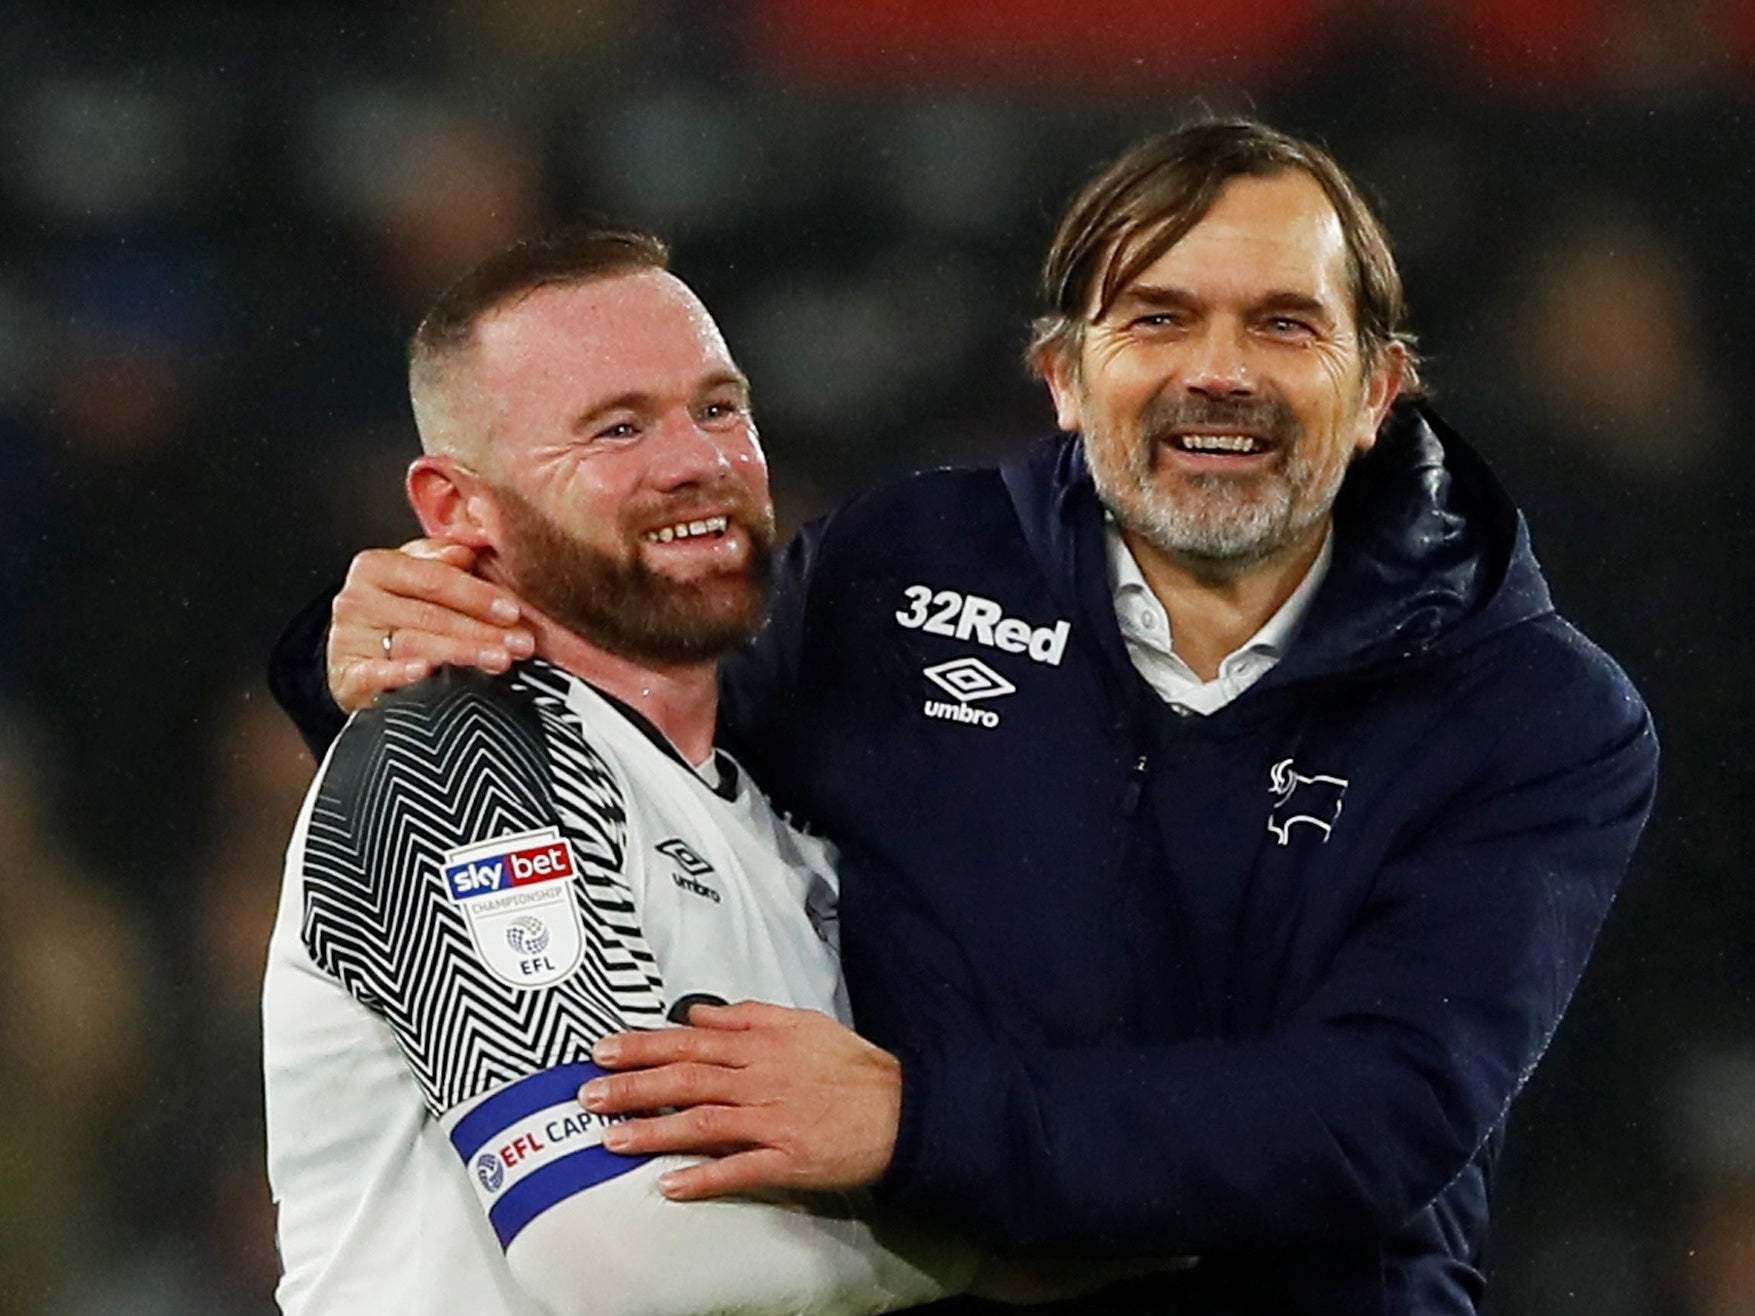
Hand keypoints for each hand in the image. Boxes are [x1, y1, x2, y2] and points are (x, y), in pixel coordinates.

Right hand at [328, 538, 533, 711]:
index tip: (512, 610)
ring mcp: (349, 640)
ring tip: (500, 661)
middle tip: (519, 643)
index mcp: (376, 567)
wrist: (358, 659)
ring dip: (462, 653)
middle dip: (482, 629)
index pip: (433, 578)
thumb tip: (465, 549)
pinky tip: (427, 672)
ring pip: (413, 644)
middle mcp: (358, 600)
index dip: (476, 594)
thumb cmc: (399, 613)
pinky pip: (373, 674)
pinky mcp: (347, 678)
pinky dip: (400, 674)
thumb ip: (442, 560)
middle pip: (429, 614)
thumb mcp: (417, 578)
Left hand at [581, 1001, 901, 1200]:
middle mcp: (761, 1079)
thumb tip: (697, 1013)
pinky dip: (704, 1178)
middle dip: (632, 1086)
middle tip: (588, 1094)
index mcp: (762, 1045)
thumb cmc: (851, 1067)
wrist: (903, 1110)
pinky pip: (740, 1169)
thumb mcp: (802, 1024)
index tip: (603, 1049)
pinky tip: (668, 1185)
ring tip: (611, 1139)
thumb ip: (747, 1016)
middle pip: (687, 1080)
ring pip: (703, 1123)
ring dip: (653, 1131)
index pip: (690, 1042)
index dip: (643, 1045)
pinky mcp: (788, 1159)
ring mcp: (774, 1121)